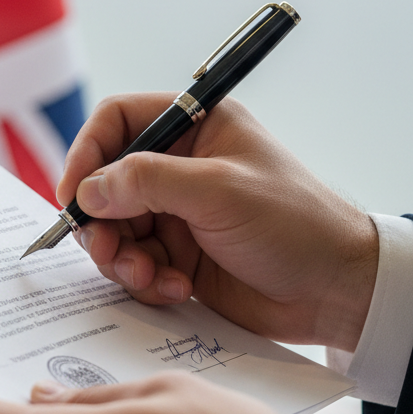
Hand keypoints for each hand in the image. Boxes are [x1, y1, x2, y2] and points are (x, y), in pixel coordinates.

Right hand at [57, 94, 377, 350]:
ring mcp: (176, 212)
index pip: (117, 121)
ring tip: (147, 275)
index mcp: (194, 127)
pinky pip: (134, 262)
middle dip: (100, 219)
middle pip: (105, 181)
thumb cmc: (295, 223)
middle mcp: (179, 166)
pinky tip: (173, 289)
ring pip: (114, 227)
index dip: (86, 153)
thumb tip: (88, 190)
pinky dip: (143, 279)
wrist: (339, 292)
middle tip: (106, 249)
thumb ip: (146, 182)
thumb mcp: (218, 192)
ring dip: (120, 255)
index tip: (73, 195)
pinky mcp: (178, 255)